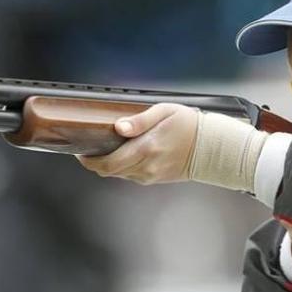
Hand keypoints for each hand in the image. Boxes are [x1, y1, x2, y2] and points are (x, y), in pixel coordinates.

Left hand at [77, 103, 198, 184]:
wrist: (210, 147)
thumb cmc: (189, 126)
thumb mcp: (164, 112)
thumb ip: (139, 120)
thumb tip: (119, 127)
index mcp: (146, 148)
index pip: (108, 163)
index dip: (89, 161)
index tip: (80, 152)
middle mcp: (146, 166)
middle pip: (109, 171)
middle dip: (96, 163)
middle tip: (88, 151)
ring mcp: (150, 175)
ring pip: (119, 175)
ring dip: (110, 165)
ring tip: (108, 150)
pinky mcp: (155, 179)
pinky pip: (132, 176)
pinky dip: (124, 167)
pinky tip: (127, 155)